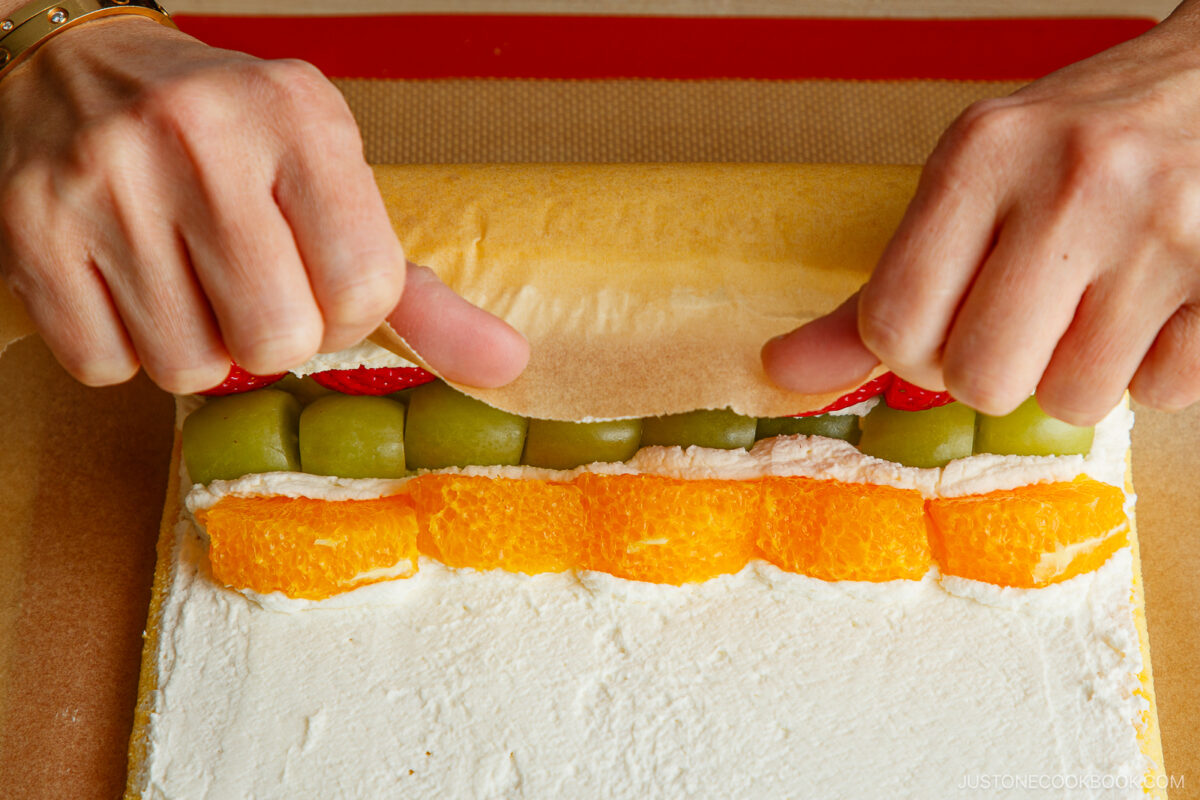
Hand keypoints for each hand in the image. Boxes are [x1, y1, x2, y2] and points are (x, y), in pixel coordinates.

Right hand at [0, 18, 527, 392]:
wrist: (79, 73)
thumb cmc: (234, 147)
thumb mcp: (333, 186)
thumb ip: (420, 290)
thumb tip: (509, 364)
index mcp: (299, 116)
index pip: (366, 289)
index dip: (347, 312)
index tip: (318, 278)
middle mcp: (200, 133)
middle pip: (278, 340)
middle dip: (274, 336)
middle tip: (250, 285)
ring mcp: (105, 179)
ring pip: (190, 366)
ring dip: (200, 347)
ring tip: (186, 279)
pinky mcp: (29, 227)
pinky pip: (105, 367)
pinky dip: (124, 349)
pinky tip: (128, 284)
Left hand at [763, 3, 1199, 423]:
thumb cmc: (1086, 140)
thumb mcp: (975, 182)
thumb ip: (886, 283)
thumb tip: (783, 370)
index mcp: (984, 152)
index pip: (894, 326)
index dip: (915, 352)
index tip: (950, 323)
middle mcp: (1072, 182)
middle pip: (978, 378)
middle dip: (998, 369)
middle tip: (1031, 316)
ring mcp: (1164, 228)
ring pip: (1072, 399)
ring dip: (1079, 372)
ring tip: (1103, 301)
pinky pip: (1164, 394)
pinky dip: (1157, 368)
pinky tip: (1162, 302)